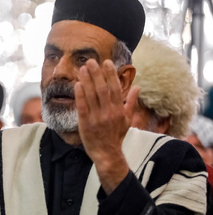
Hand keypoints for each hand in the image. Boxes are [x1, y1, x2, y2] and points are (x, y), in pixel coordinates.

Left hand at [75, 59, 133, 193]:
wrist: (107, 154)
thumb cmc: (117, 136)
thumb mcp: (127, 120)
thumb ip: (130, 103)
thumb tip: (137, 87)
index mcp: (119, 110)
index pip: (115, 88)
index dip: (110, 74)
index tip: (106, 62)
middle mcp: (108, 112)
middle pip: (102, 89)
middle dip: (97, 74)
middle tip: (91, 61)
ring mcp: (96, 118)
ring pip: (91, 95)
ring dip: (87, 80)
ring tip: (82, 68)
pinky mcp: (85, 123)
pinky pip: (82, 107)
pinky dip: (80, 95)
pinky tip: (77, 85)